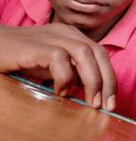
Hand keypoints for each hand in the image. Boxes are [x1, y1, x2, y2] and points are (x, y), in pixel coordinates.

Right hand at [0, 23, 115, 110]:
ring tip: (90, 102)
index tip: (110, 102)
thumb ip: (71, 73)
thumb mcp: (52, 67)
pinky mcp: (36, 46)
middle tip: (106, 106)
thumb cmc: (20, 58)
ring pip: (85, 54)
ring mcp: (51, 37)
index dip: (110, 79)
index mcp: (72, 36)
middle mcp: (66, 33)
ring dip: (92, 81)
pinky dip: (64, 78)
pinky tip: (58, 92)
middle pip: (99, 53)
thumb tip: (91, 91)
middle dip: (107, 82)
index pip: (101, 55)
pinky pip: (60, 59)